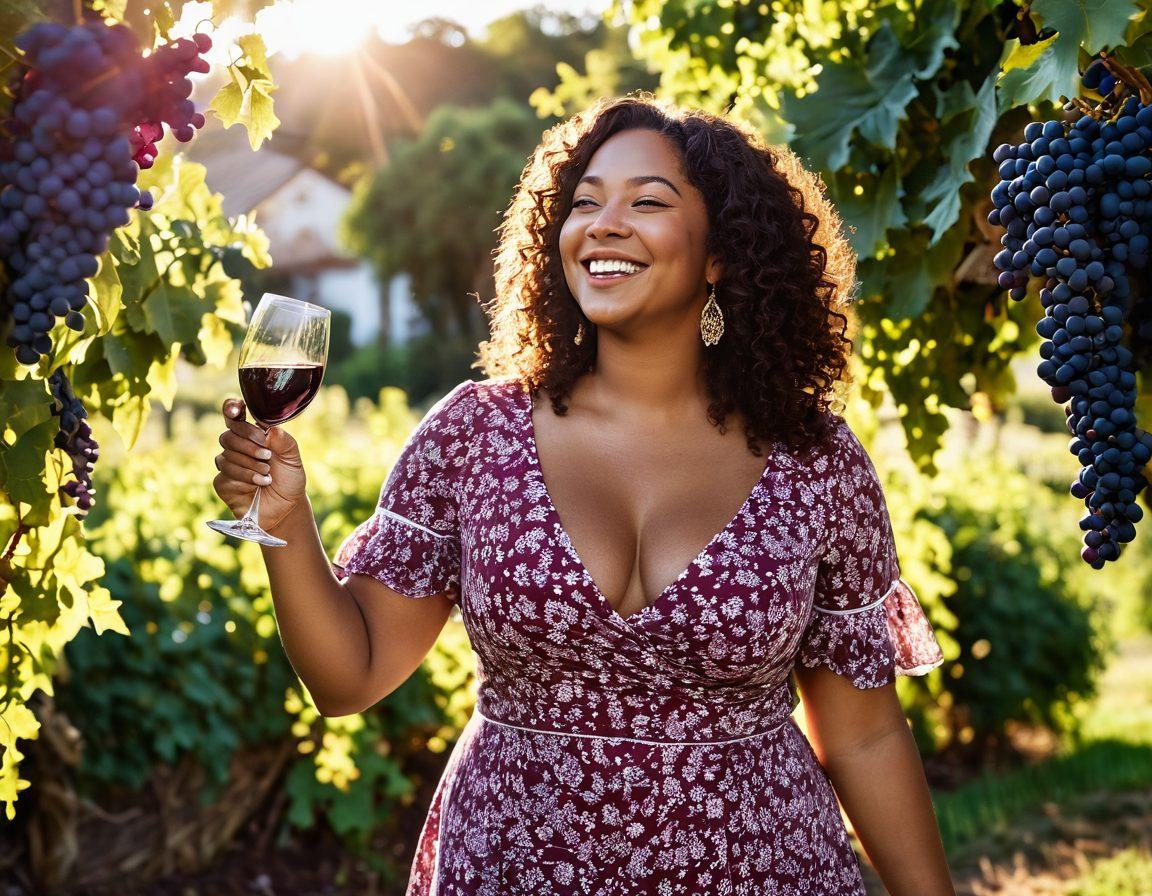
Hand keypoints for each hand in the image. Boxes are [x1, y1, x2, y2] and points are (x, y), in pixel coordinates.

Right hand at [212, 398, 306, 532]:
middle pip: (228, 435)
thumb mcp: (293, 458)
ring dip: (251, 465)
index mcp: (252, 435)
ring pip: (226, 456)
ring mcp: (227, 465)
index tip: (236, 410)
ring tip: (267, 474)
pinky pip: (225, 474)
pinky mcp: (222, 483)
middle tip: (267, 455)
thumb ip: (284, 441)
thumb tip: (268, 430)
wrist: (286, 507)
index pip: (234, 416)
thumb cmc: (289, 479)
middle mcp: (236, 447)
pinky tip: (259, 483)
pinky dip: (245, 478)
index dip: (231, 408)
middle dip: (249, 444)